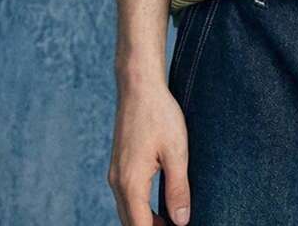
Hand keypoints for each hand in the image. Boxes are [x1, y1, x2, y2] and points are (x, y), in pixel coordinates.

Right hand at [107, 80, 190, 225]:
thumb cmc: (159, 114)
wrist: (139, 86)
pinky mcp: (119, 164)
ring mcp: (116, 172)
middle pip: (131, 222)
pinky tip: (157, 205)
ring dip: (144, 221)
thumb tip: (181, 222)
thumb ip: (178, 189)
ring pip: (127, 210)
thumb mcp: (176, 151)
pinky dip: (139, 207)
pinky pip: (126, 196)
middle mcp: (118, 182)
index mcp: (131, 183)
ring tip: (169, 222)